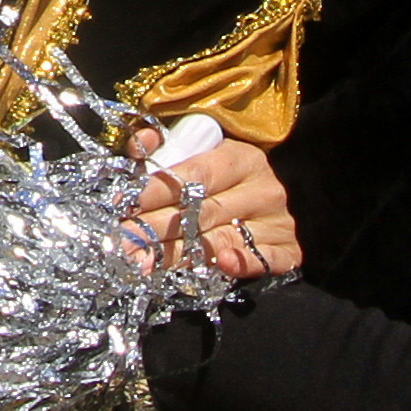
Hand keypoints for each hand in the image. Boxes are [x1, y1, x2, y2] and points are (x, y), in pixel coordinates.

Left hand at [123, 129, 300, 278]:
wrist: (285, 199)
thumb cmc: (228, 178)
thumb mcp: (202, 153)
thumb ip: (165, 147)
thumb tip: (139, 146)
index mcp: (240, 158)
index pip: (195, 174)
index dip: (157, 190)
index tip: (124, 204)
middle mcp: (262, 188)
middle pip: (202, 212)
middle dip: (156, 228)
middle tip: (123, 243)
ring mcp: (277, 221)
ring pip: (223, 239)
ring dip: (180, 255)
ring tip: (144, 264)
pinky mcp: (288, 249)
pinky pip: (266, 259)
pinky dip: (244, 263)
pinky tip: (221, 263)